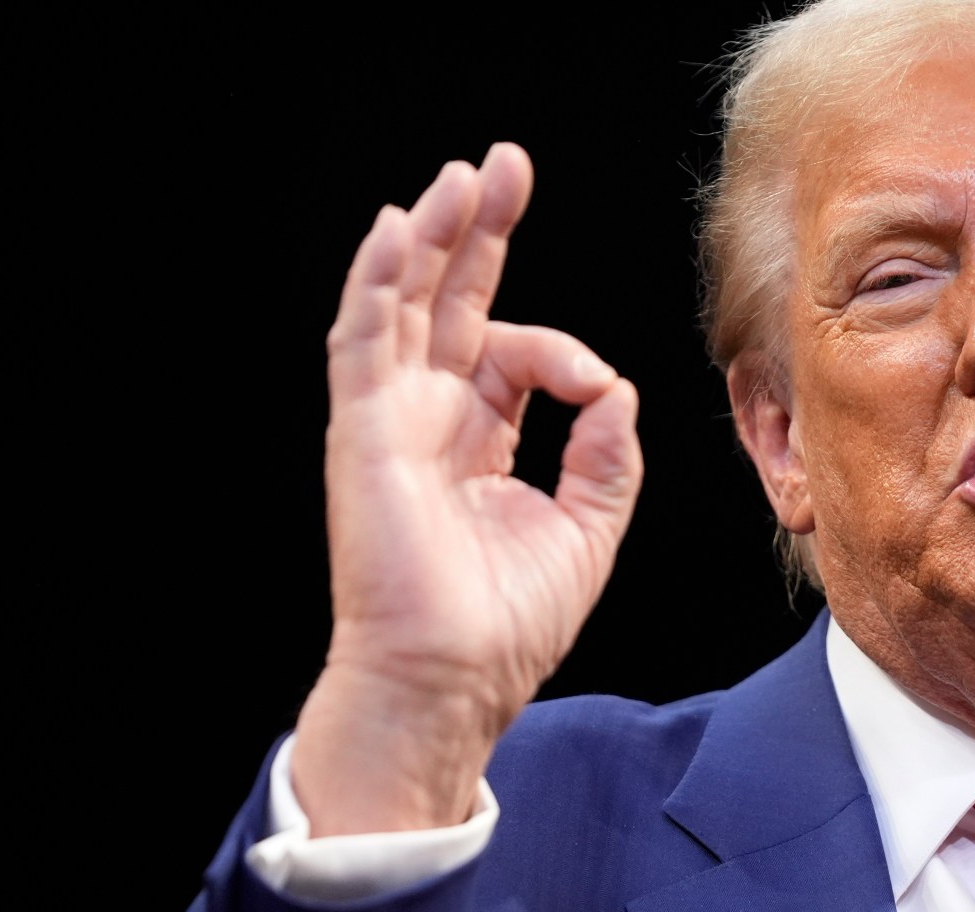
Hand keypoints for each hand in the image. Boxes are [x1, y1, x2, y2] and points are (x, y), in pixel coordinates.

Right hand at [291, 144, 642, 835]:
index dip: (562, 350)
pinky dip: (374, 282)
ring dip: (430, 237)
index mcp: (478, 441)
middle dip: (479, 232)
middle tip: (504, 167)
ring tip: (460, 176)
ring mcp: (391, 422)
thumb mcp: (587, 528)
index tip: (593, 385)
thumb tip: (612, 385)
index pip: (515, 354)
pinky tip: (394, 229)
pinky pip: (362, 342)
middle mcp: (430, 421)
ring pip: (404, 305)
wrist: (451, 681)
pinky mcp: (363, 433)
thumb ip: (606, 452)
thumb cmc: (506, 626)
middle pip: (451, 303)